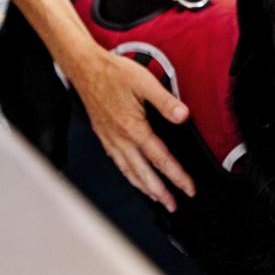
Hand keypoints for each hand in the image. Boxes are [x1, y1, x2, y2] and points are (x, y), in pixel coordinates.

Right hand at [64, 45, 194, 211]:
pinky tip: (133, 177)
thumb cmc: (113, 73)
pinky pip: (118, 163)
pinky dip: (129, 175)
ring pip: (128, 171)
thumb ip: (166, 101)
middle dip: (160, 192)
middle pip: (143, 173)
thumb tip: (183, 117)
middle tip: (174, 205)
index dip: (177, 176)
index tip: (189, 188)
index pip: (160, 159)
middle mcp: (120, 139)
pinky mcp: (103, 136)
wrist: (85, 69)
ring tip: (156, 198)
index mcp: (133, 128)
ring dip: (144, 188)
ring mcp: (110, 140)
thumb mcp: (144, 82)